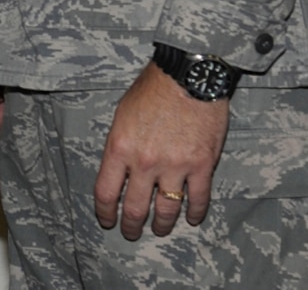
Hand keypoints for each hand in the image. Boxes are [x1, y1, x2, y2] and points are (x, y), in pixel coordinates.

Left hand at [93, 60, 230, 238]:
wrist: (188, 76)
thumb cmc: (152, 89)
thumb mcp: (122, 115)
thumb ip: (120, 145)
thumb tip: (120, 169)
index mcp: (120, 148)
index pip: (106, 192)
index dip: (105, 212)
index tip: (107, 220)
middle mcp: (145, 162)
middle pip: (135, 208)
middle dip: (131, 225)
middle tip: (132, 232)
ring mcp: (175, 166)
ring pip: (166, 209)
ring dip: (162, 224)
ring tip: (159, 229)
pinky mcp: (202, 165)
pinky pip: (198, 199)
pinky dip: (195, 212)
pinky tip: (192, 218)